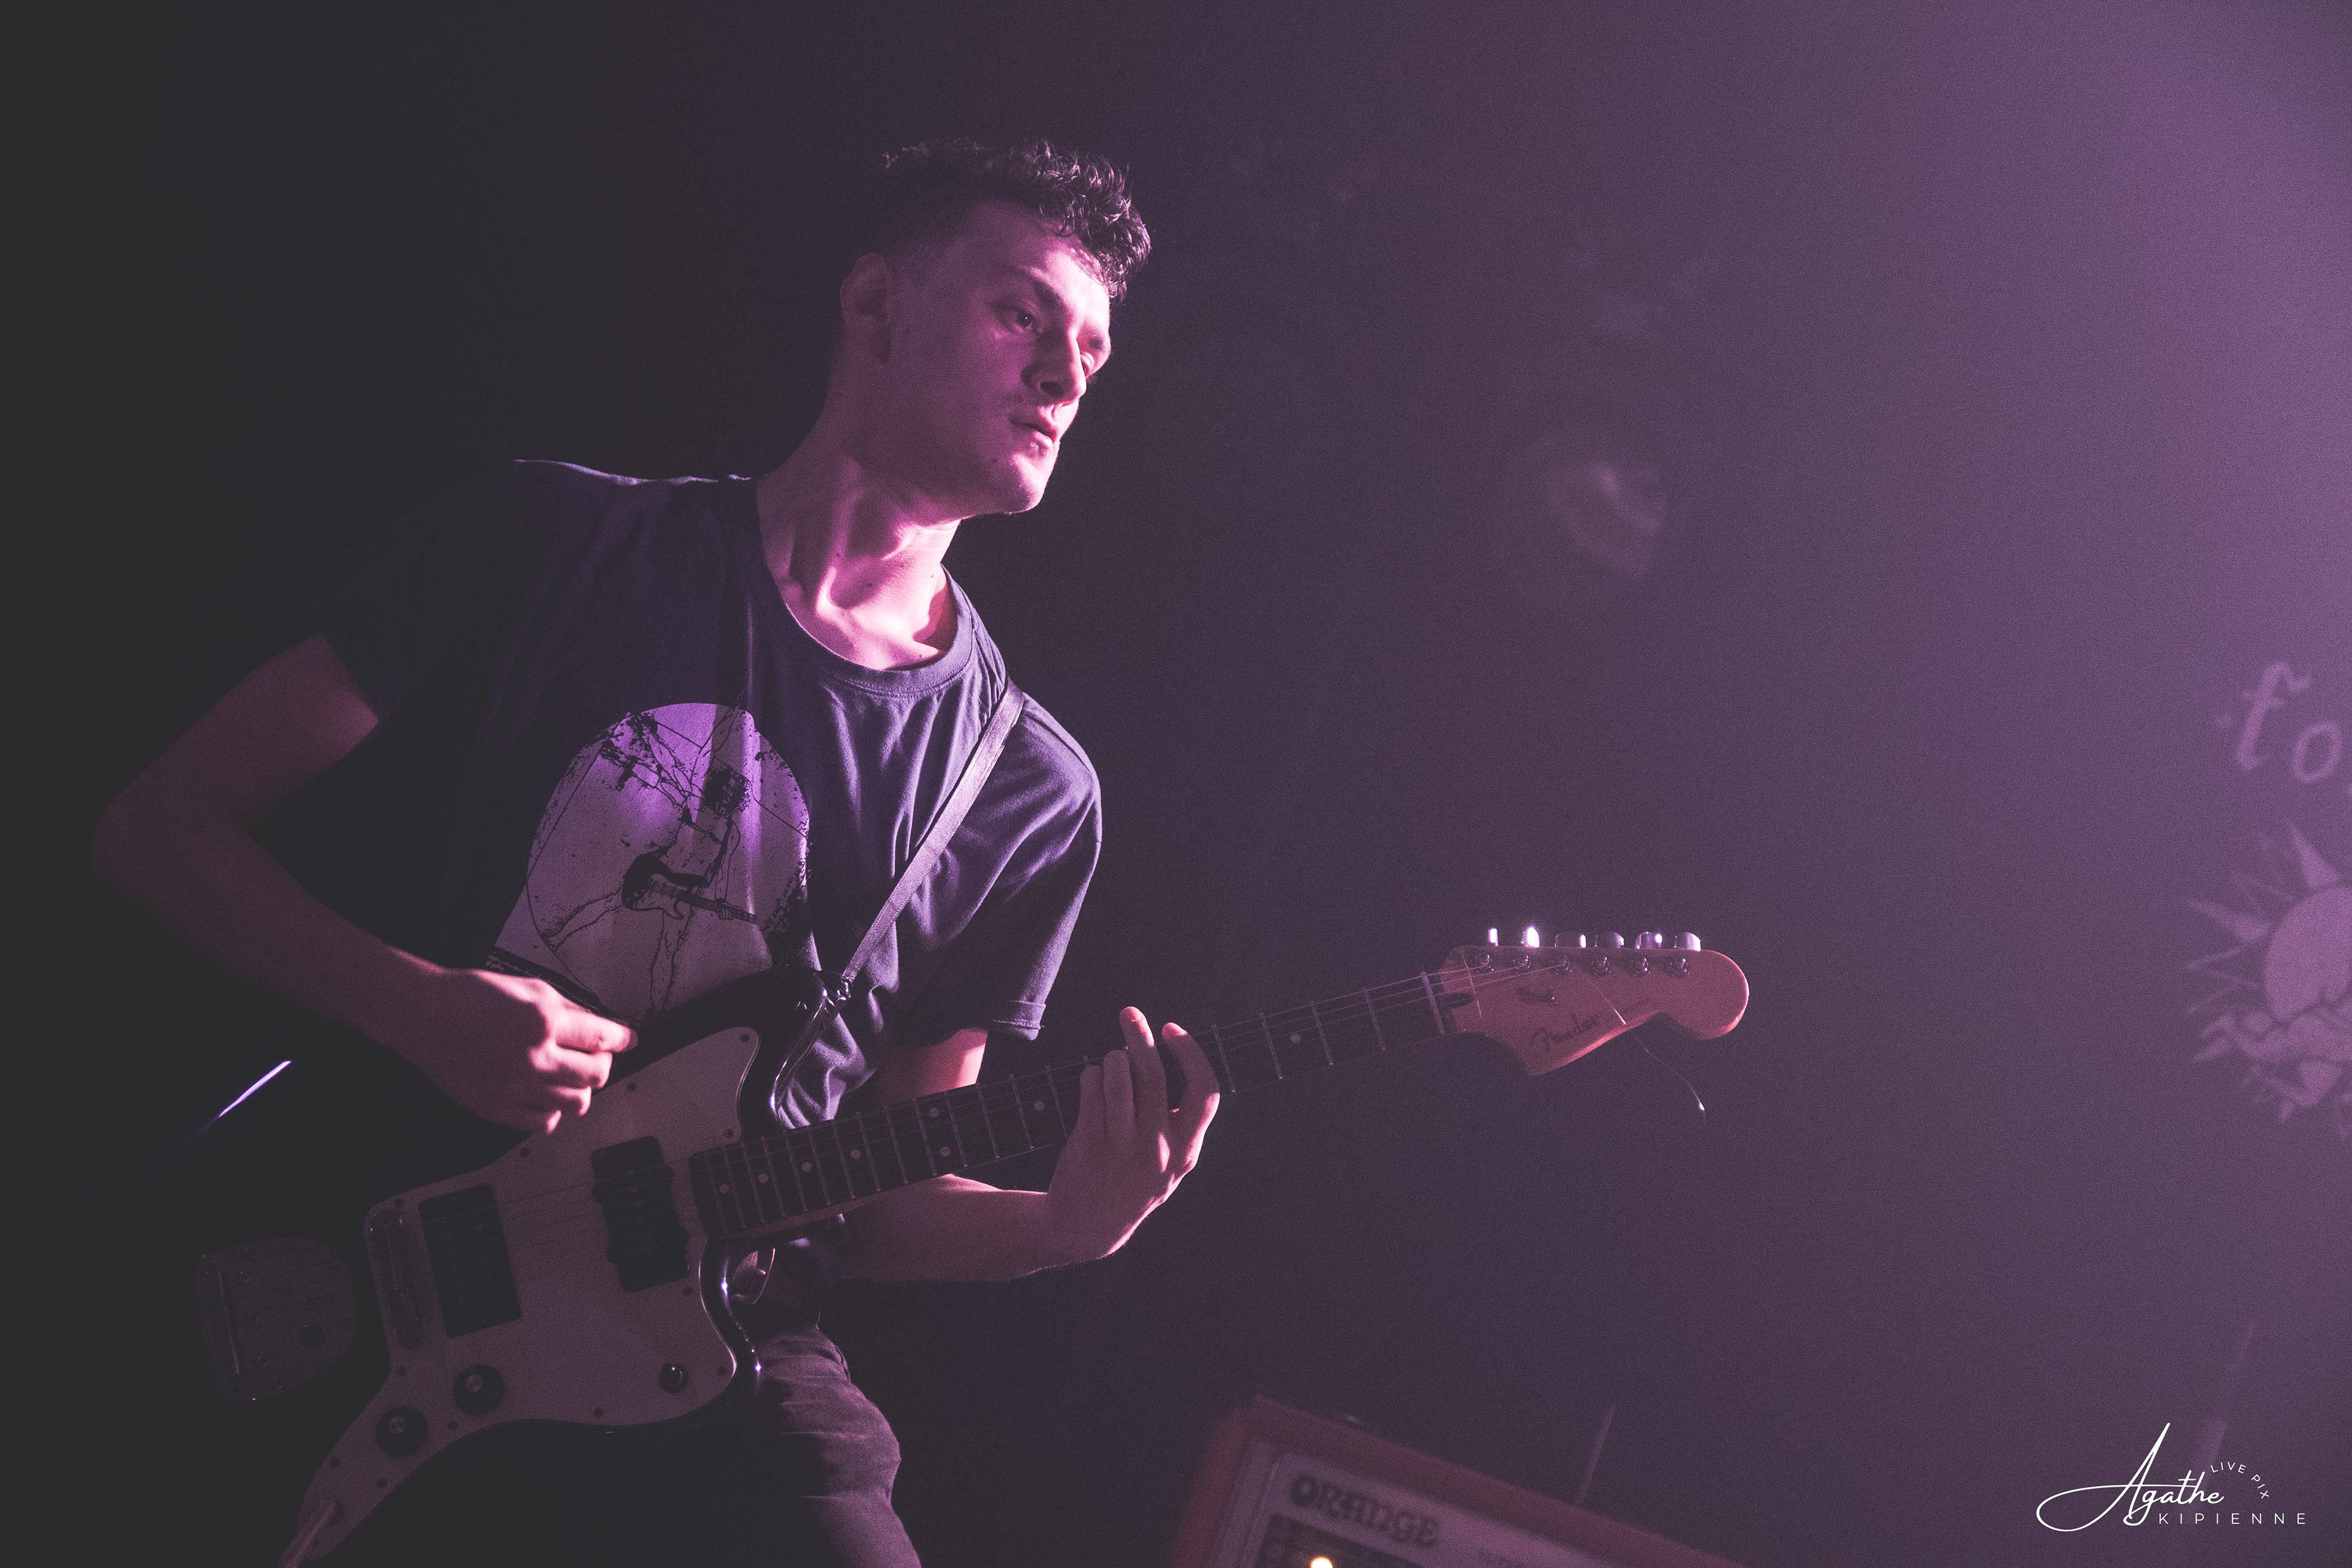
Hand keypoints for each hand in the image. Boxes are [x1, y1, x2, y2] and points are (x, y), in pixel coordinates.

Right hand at [372, 967, 634, 1133]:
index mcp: (543, 1021)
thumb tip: (599, 1025)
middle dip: (603, 1063)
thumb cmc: (471, 995)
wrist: (423, 1015)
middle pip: (596, 1074)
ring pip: (577, 1103)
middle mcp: (533, 1057)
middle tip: (597, 1056)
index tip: (629, 1040)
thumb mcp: (529, 987)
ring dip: (582, 1089)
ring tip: (571, 1076)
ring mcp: (515, 1087)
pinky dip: (553, 1111)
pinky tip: (546, 1095)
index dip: (622, 1039)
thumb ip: (568, 1009)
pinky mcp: (496, 1108)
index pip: (602, 1036)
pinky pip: (545, 1122)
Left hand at [1031, 1007, 1220, 1265]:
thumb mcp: (1169, 1164)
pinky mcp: (1089, 1144)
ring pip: (1118, 1077)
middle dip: (1141, 1035)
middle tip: (1129, 1013)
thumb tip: (1161, 1056)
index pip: (1205, 1093)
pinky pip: (1092, 1090)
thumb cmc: (1132, 1184)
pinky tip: (1093, 1081)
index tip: (1173, 1030)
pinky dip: (1092, 1076)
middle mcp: (1157, 1149)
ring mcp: (1122, 1148)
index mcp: (1186, 1152)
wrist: (1087, 1228)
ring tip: (1112, 1060)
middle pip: (1154, 1075)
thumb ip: (1177, 1122)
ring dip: (1113, 1058)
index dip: (1192, 1054)